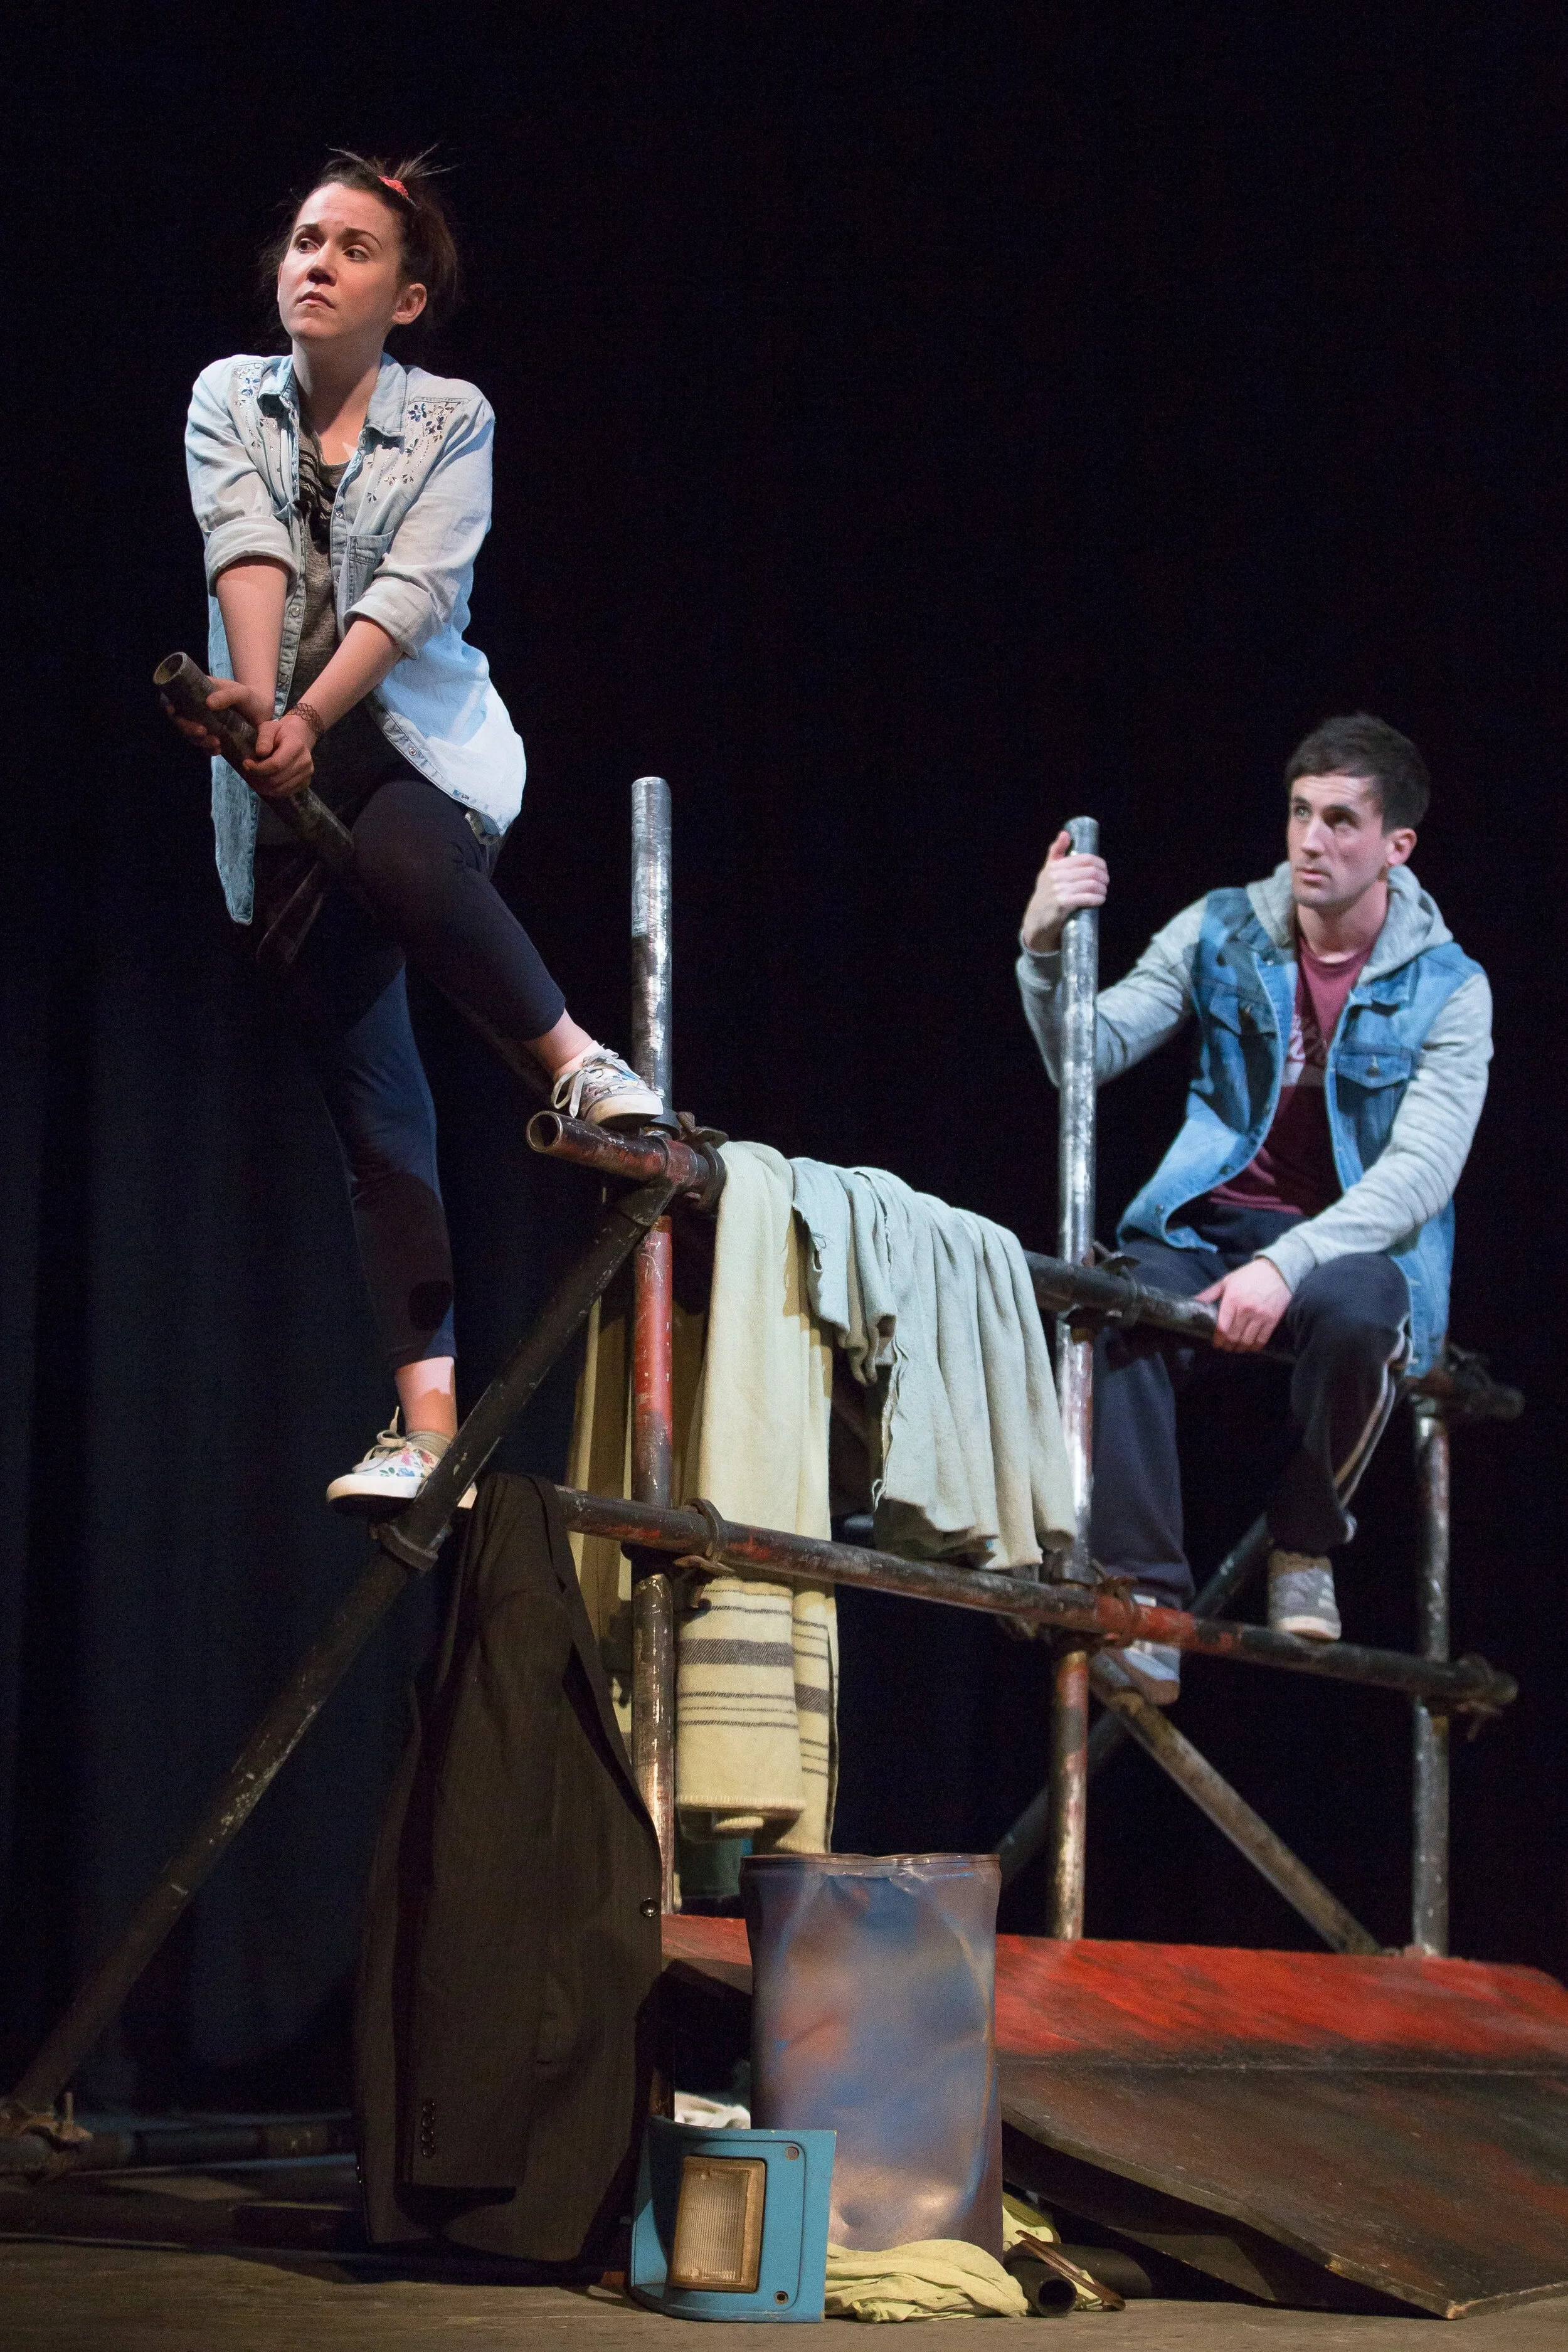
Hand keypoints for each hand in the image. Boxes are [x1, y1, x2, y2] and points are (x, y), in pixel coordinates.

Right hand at [161, 677, 271, 758]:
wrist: (263, 710)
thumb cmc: (249, 696)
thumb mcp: (241, 692)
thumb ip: (227, 695)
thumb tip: (208, 703)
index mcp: (196, 693)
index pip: (173, 698)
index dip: (167, 704)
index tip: (172, 710)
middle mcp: (196, 710)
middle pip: (180, 720)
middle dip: (187, 728)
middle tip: (202, 731)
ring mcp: (204, 724)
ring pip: (191, 735)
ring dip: (199, 741)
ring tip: (216, 743)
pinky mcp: (213, 737)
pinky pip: (205, 746)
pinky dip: (209, 750)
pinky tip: (218, 750)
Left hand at [241, 707, 316, 796]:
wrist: (299, 737)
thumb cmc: (281, 732)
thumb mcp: (269, 727)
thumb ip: (264, 738)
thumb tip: (260, 753)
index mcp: (296, 746)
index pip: (275, 765)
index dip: (258, 768)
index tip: (246, 763)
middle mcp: (305, 762)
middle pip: (276, 779)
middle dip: (258, 778)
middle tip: (248, 771)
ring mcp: (307, 774)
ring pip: (279, 789)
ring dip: (262, 786)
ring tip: (254, 777)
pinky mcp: (305, 783)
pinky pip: (285, 793)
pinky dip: (271, 791)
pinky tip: (263, 782)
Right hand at [1021, 829, 1108, 951]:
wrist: (1037, 920)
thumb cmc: (1046, 894)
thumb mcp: (1048, 871)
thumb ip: (1056, 852)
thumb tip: (1065, 833)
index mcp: (1055, 866)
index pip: (1085, 859)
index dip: (1100, 864)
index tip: (1104, 871)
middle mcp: (1056, 876)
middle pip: (1091, 871)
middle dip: (1103, 877)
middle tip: (1105, 883)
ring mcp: (1059, 890)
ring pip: (1091, 884)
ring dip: (1102, 889)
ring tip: (1103, 892)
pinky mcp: (1062, 904)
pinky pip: (1086, 898)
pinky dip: (1097, 898)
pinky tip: (1100, 899)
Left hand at [1196, 1259, 1292, 1352]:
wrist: (1277, 1271)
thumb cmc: (1249, 1275)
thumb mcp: (1227, 1281)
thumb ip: (1210, 1293)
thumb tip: (1194, 1301)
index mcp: (1232, 1299)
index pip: (1222, 1327)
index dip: (1218, 1339)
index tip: (1216, 1344)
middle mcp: (1246, 1309)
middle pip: (1234, 1336)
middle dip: (1228, 1345)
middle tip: (1225, 1348)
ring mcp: (1260, 1315)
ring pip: (1247, 1340)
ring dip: (1240, 1348)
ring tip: (1237, 1349)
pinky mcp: (1273, 1319)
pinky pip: (1262, 1339)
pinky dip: (1255, 1347)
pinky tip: (1250, 1347)